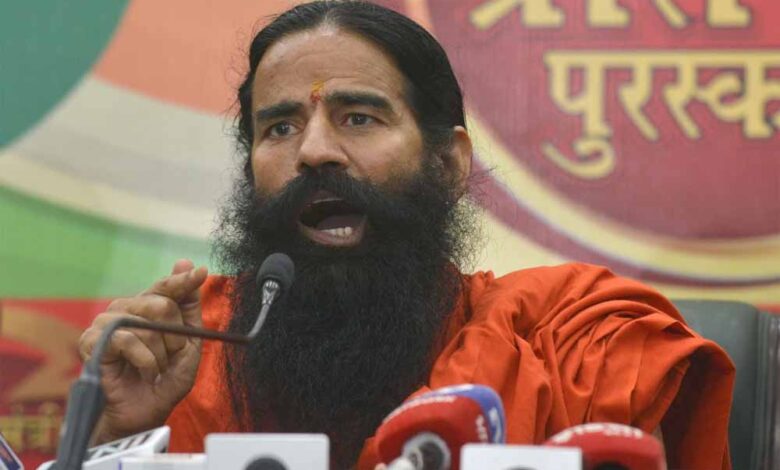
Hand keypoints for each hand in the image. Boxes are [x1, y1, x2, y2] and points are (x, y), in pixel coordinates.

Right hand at [78, 260, 207, 441]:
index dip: (183, 280)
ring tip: (155, 369)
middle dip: (175, 337)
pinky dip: (145, 361)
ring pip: (147, 326)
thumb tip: (184, 262)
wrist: (144, 413)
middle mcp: (125, 308)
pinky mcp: (91, 341)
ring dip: (160, 354)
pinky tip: (144, 372)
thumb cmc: (165, 379)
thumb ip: (188, 306)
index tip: (202, 272)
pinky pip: (128, 340)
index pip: (165, 286)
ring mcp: (106, 323)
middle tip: (170, 357)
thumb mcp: (189, 342)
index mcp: (147, 306)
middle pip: (162, 305)